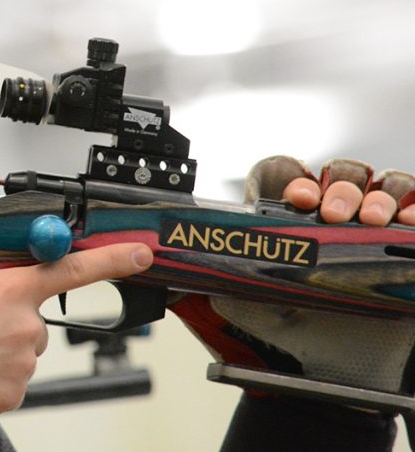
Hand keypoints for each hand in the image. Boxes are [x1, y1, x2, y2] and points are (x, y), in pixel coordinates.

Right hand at [0, 242, 152, 427]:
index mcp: (9, 287)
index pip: (73, 267)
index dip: (112, 259)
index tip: (139, 255)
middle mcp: (24, 324)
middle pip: (33, 317)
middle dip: (8, 318)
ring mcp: (23, 362)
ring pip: (21, 350)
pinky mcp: (15, 393)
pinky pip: (11, 379)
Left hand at [174, 156, 414, 396]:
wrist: (331, 374)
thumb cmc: (286, 335)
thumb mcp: (242, 304)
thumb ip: (207, 284)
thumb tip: (161, 274)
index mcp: (286, 222)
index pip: (286, 177)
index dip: (289, 180)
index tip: (294, 199)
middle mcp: (329, 218)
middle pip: (337, 176)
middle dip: (336, 189)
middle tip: (333, 215)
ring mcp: (369, 228)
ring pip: (379, 185)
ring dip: (376, 197)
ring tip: (371, 221)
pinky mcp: (402, 246)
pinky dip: (414, 210)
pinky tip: (408, 224)